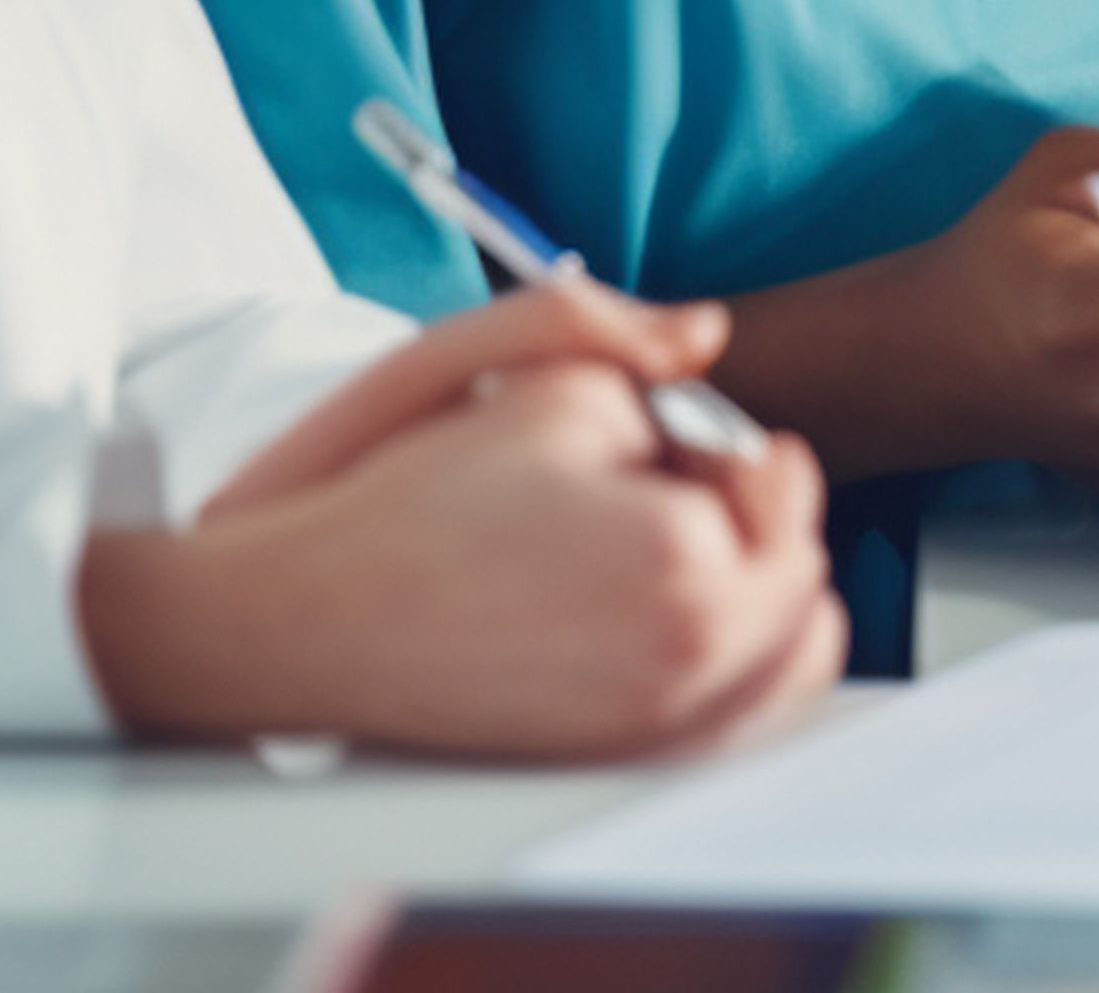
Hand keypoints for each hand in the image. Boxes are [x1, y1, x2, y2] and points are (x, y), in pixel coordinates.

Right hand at [79, 284, 838, 758]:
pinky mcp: (616, 763)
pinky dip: (736, 662)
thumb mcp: (534, 377)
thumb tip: (707, 336)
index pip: (783, 490)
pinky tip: (678, 615)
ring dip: (760, 593)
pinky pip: (736, 719)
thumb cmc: (402, 503)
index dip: (732, 446)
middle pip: (800, 576)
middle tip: (668, 487)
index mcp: (683, 566)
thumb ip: (640, 345)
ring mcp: (652, 731)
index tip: (674, 436)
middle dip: (751, 519)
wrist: (299, 621)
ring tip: (677, 546)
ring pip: (787, 658)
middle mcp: (686, 665)